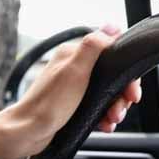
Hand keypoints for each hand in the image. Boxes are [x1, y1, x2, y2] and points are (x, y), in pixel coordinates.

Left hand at [5, 24, 141, 156]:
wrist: (28, 132)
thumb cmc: (48, 103)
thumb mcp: (74, 71)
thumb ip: (92, 47)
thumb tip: (111, 26)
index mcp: (72, 55)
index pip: (111, 54)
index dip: (126, 71)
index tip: (130, 89)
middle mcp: (72, 68)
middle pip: (112, 76)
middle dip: (121, 94)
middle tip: (120, 108)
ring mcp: (72, 87)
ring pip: (106, 93)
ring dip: (114, 107)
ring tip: (111, 119)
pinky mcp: (72, 104)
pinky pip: (96, 107)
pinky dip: (104, 116)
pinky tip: (104, 124)